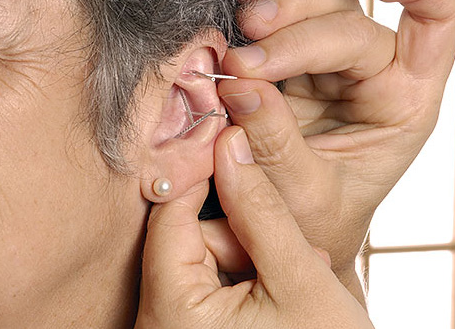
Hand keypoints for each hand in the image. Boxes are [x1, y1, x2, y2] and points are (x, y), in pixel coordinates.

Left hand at [136, 127, 373, 328]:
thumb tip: (230, 144)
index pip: (169, 216)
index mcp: (172, 312)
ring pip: (202, 261)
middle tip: (294, 254)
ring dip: (251, 259)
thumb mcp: (298, 277)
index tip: (237, 147)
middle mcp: (157, 325)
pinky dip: (245, 284)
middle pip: (187, 239)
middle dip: (243, 236)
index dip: (205, 176)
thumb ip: (260, 209)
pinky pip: (208, 288)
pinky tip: (282, 298)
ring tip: (298, 280)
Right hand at [212, 0, 454, 298]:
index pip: (436, 22)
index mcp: (403, 103)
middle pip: (348, 15)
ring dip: (274, 11)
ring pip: (312, 3)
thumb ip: (275, 142)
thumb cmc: (315, 223)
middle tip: (243, 60)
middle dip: (296, 28)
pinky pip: (277, 18)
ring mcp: (330, 63)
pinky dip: (255, 13)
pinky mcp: (291, 62)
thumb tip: (241, 82)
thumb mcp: (302, 195)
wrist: (289, 237)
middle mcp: (373, 73)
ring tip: (238, 34)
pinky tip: (233, 21)